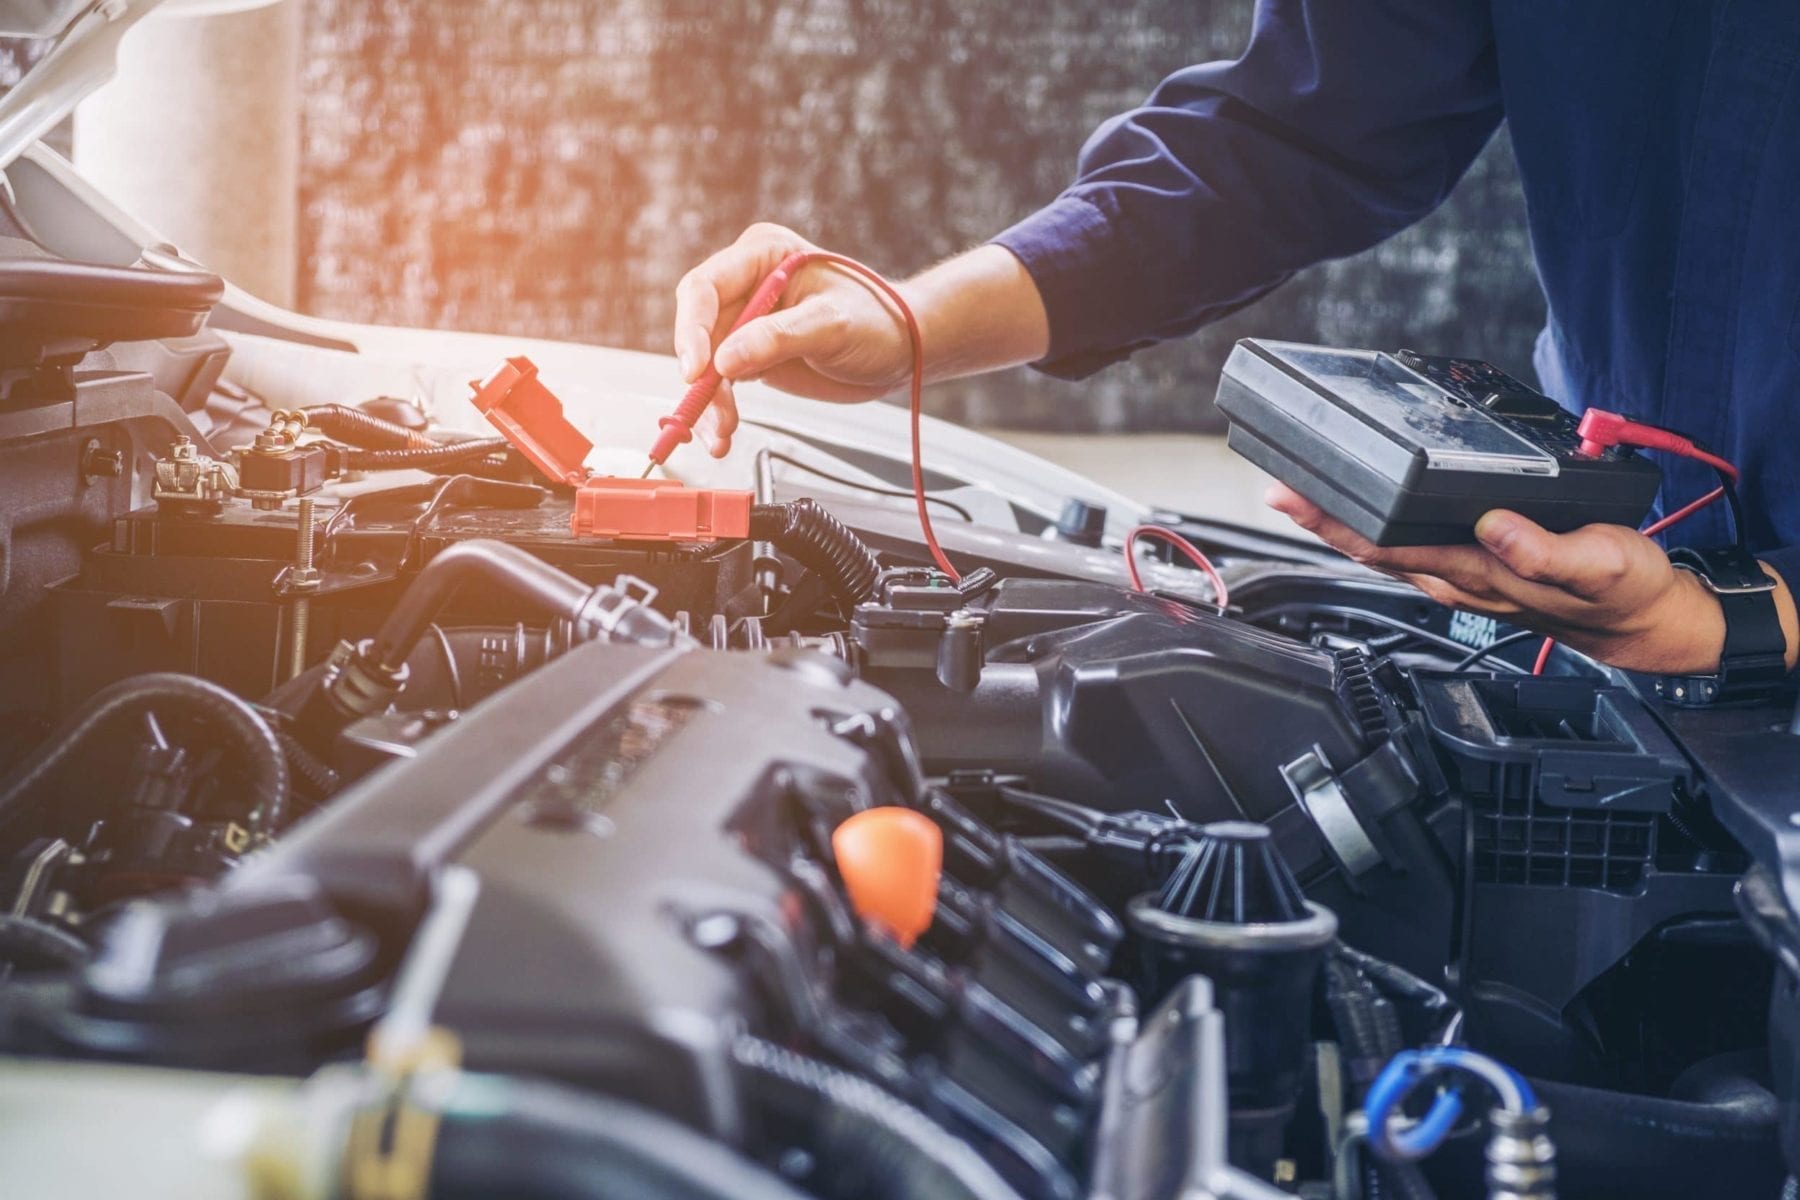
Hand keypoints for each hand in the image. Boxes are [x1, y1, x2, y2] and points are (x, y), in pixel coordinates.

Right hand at [672, 223, 913, 456]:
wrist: (900, 349)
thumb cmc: (878, 321)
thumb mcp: (833, 325)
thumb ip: (778, 338)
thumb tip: (725, 360)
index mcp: (763, 255)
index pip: (705, 287)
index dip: (693, 329)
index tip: (697, 369)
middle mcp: (746, 284)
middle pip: (699, 330)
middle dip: (701, 376)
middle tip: (713, 412)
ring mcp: (746, 321)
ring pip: (706, 363)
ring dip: (708, 402)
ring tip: (722, 434)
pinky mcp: (751, 354)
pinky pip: (721, 383)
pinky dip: (719, 409)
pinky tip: (723, 432)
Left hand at [1265, 483, 1754, 672]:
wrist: (1644, 622)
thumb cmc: (1624, 591)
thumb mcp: (1600, 564)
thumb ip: (1545, 551)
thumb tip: (1492, 524)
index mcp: (1480, 572)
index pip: (1392, 546)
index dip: (1340, 523)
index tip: (1299, 497)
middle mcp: (1459, 578)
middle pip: (1374, 549)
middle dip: (1322, 520)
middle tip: (1277, 488)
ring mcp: (1463, 577)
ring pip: (1388, 551)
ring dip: (1343, 526)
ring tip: (1303, 495)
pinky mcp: (1475, 568)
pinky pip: (1412, 550)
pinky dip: (1379, 531)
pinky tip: (1363, 514)